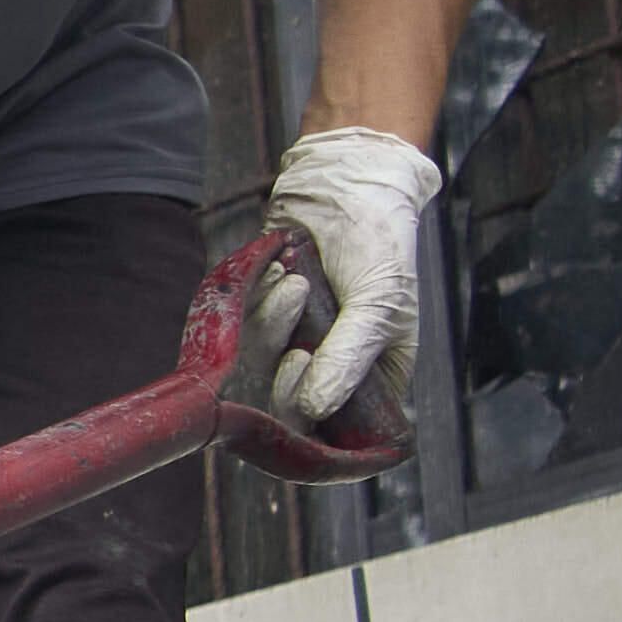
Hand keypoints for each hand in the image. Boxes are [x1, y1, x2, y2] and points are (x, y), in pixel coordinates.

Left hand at [259, 126, 437, 432]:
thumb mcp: (378, 304)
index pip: (340, 432)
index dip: (316, 429)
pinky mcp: (262, 313)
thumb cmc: (379, 246)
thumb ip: (348, 357)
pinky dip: (258, 301)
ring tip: (298, 286)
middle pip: (289, 406)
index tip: (306, 400)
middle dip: (286, 378)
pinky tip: (281, 273)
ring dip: (273, 327)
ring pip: (260, 363)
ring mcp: (294, 339)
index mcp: (373, 375)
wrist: (345, 188)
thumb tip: (315, 408)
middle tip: (299, 352)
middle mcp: (331, 365)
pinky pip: (242, 326)